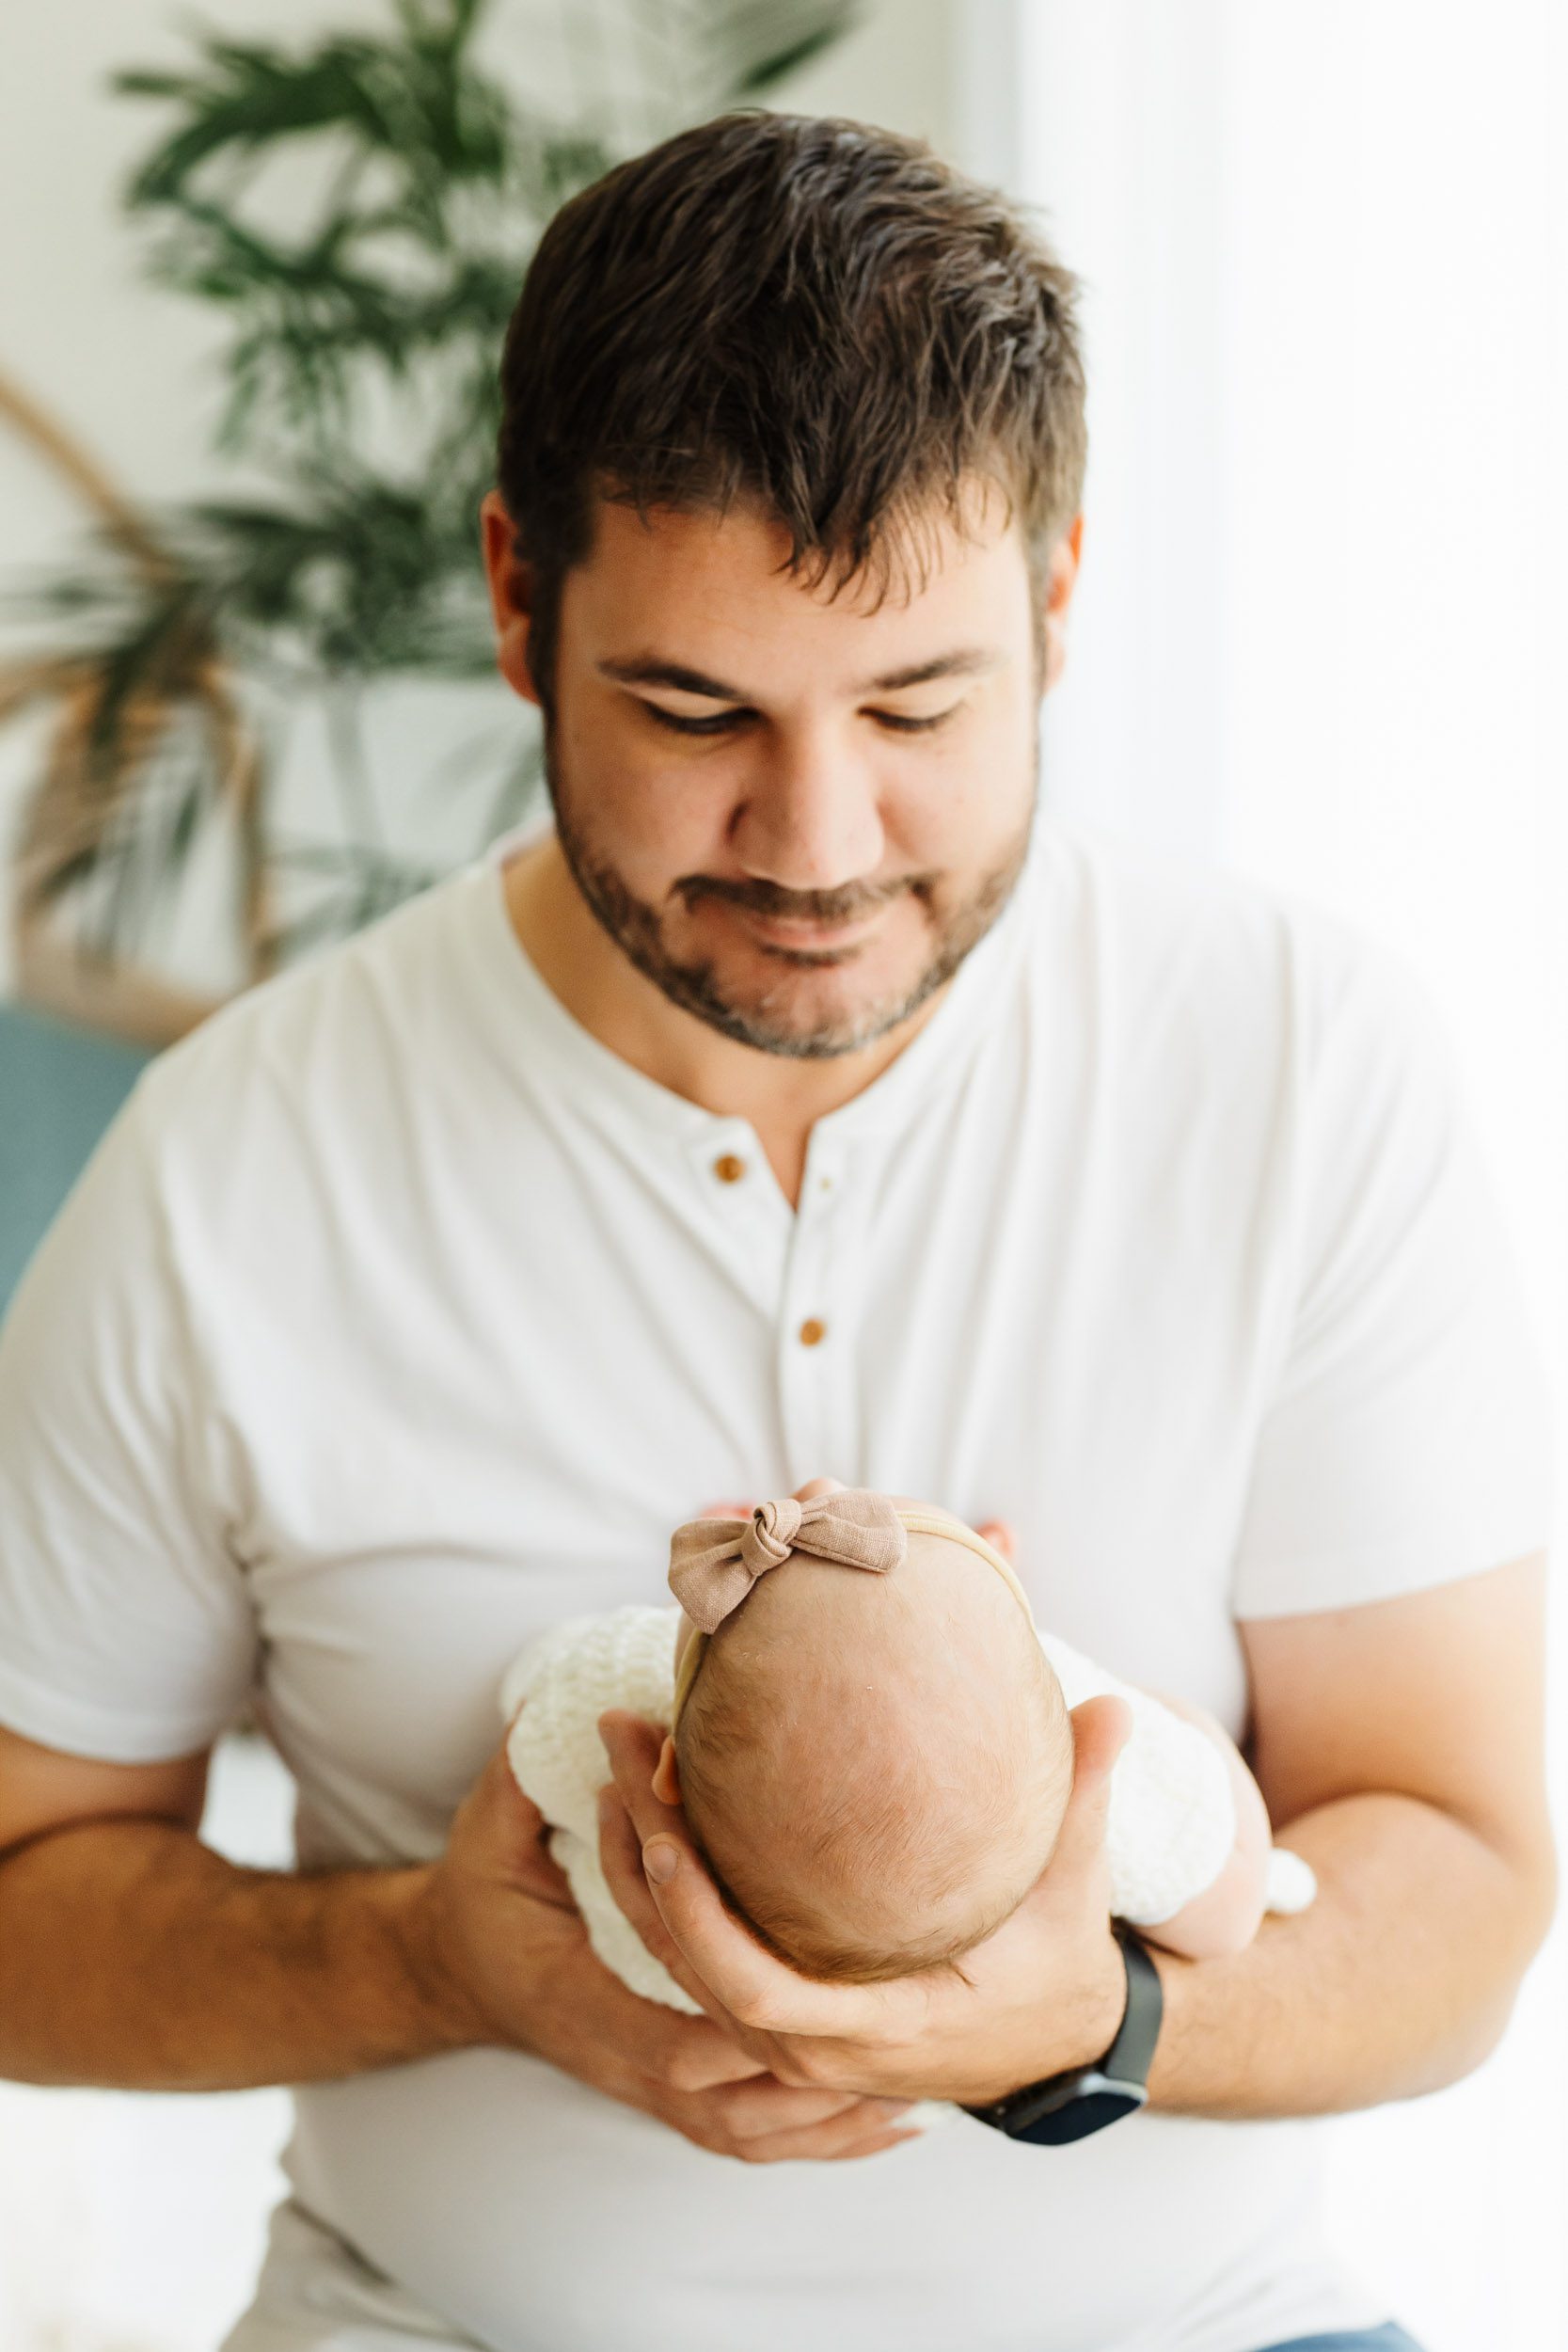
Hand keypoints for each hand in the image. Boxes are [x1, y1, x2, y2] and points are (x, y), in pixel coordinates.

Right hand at [409, 1740, 918, 2162]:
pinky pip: (739, 2137)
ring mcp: (636, 2081)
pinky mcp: (660, 2086)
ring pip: (736, 2134)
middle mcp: (612, 2057)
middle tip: (894, 2060)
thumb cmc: (476, 1893)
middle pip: (718, 2105)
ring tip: (904, 2108)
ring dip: (817, 2128)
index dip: (741, 2039)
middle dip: (803, 2090)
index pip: (667, 2046)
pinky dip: (809, 2144)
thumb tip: (567, 1702)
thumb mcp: (488, 1832)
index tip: (815, 2012)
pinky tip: (882, 2132)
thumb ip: (528, 1778)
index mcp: (574, 2003)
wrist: (445, 1968)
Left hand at [597, 1693, 1132, 2107]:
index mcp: (886, 2024)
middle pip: (693, 1968)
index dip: (700, 1921)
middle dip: (643, 1856)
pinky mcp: (785, 2017)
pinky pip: (698, 1966)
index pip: (759, 1993)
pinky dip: (663, 1894)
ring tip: (621, 1754)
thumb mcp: (1073, 1884)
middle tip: (622, 1740)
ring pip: (681, 1967)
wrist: (1058, 2038)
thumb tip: (1114, 1707)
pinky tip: (646, 1809)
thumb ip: (1086, 1793)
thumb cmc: (1058, 1956)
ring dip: (638, 1865)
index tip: (661, 1836)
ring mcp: (797, 2041)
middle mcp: (823, 2046)